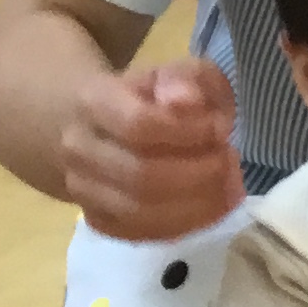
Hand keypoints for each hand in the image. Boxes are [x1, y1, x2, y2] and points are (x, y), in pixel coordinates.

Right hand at [61, 57, 245, 241]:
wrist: (97, 125)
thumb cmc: (147, 97)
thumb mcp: (176, 73)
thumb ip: (190, 80)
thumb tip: (187, 103)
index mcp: (92, 102)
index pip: (139, 125)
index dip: (190, 133)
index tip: (221, 129)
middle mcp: (78, 149)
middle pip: (142, 176)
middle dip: (200, 174)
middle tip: (230, 161)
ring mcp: (81, 189)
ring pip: (140, 212)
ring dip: (197, 203)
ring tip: (229, 184)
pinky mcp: (97, 219)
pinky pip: (142, 233)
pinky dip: (185, 224)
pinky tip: (212, 206)